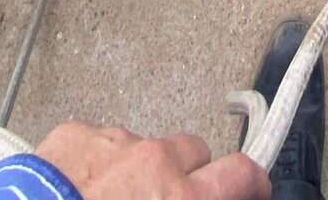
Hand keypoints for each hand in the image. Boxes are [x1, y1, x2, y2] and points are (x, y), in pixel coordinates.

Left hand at [34, 123, 269, 199]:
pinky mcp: (75, 135)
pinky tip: (76, 192)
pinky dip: (96, 164)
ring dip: (139, 171)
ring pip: (145, 147)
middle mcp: (156, 162)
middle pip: (195, 151)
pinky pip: (99, 142)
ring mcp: (114, 142)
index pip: (242, 175)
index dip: (252, 184)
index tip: (251, 191)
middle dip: (188, 175)